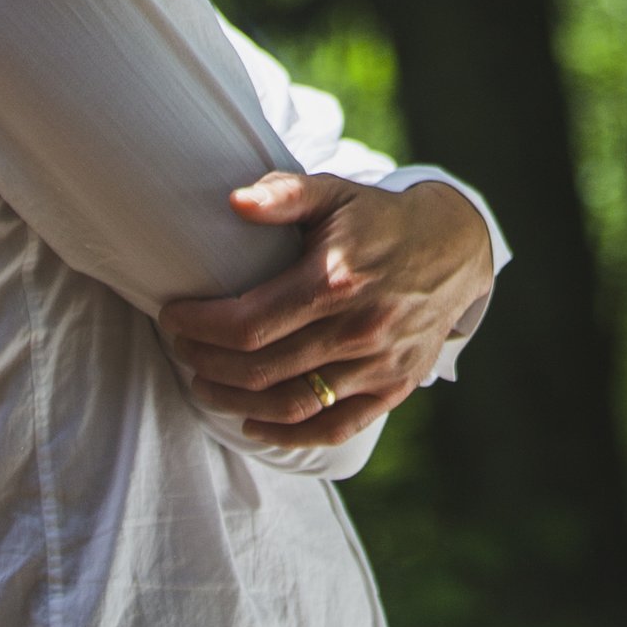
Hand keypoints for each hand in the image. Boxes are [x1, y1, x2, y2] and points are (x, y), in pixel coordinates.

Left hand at [161, 173, 495, 447]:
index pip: (249, 323)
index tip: (174, 318)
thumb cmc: (378, 219)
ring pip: (292, 404)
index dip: (201, 327)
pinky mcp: (393, 388)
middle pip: (261, 369)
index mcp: (337, 280)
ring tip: (205, 386)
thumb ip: (284, 194)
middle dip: (208, 364)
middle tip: (181, 351)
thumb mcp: (335, 192)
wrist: (453, 248)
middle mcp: (360, 328)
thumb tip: (233, 202)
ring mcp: (379, 364)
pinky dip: (289, 434)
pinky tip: (255, 423)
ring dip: (237, 402)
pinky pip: (334, 427)